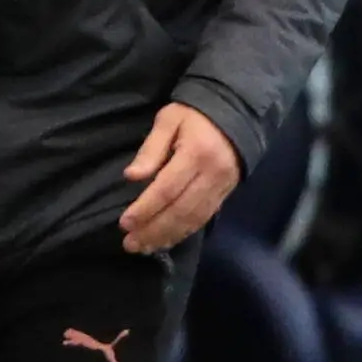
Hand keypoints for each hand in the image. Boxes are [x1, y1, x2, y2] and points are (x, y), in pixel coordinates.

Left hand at [119, 103, 238, 255]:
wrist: (236, 114)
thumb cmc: (195, 115)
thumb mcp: (168, 120)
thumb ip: (150, 148)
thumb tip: (131, 176)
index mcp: (196, 153)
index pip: (167, 189)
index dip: (145, 209)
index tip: (124, 223)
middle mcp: (212, 175)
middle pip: (180, 210)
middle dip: (153, 230)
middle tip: (130, 244)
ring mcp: (222, 187)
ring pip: (193, 219)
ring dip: (167, 237)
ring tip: (143, 248)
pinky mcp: (226, 194)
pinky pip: (204, 219)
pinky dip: (183, 233)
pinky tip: (166, 241)